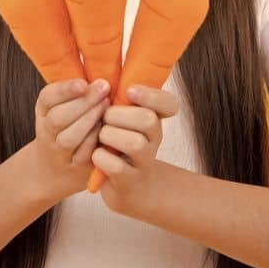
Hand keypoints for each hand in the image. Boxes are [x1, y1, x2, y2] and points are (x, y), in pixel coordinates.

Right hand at [27, 77, 110, 202]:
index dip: (65, 90)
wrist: (55, 166)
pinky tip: (106, 129)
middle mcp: (46, 131)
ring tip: (106, 106)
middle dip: (83, 102)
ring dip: (89, 120)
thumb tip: (102, 69)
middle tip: (104, 88)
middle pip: (58, 118)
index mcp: (43, 109)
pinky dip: (94, 141)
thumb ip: (79, 89)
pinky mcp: (73, 167)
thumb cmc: (68, 124)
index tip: (83, 82)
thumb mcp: (64, 104)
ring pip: (69, 137)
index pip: (47, 98)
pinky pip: (83, 155)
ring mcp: (58, 151)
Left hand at [91, 84, 181, 214]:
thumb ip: (119, 98)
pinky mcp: (130, 180)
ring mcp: (145, 161)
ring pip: (134, 143)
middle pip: (147, 119)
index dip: (151, 95)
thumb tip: (99, 81)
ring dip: (109, 136)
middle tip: (105, 119)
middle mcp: (155, 138)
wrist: (127, 186)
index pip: (170, 104)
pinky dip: (101, 158)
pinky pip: (116, 165)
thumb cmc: (118, 142)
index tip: (130, 91)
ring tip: (101, 138)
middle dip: (118, 115)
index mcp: (155, 118)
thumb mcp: (124, 118)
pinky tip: (98, 157)